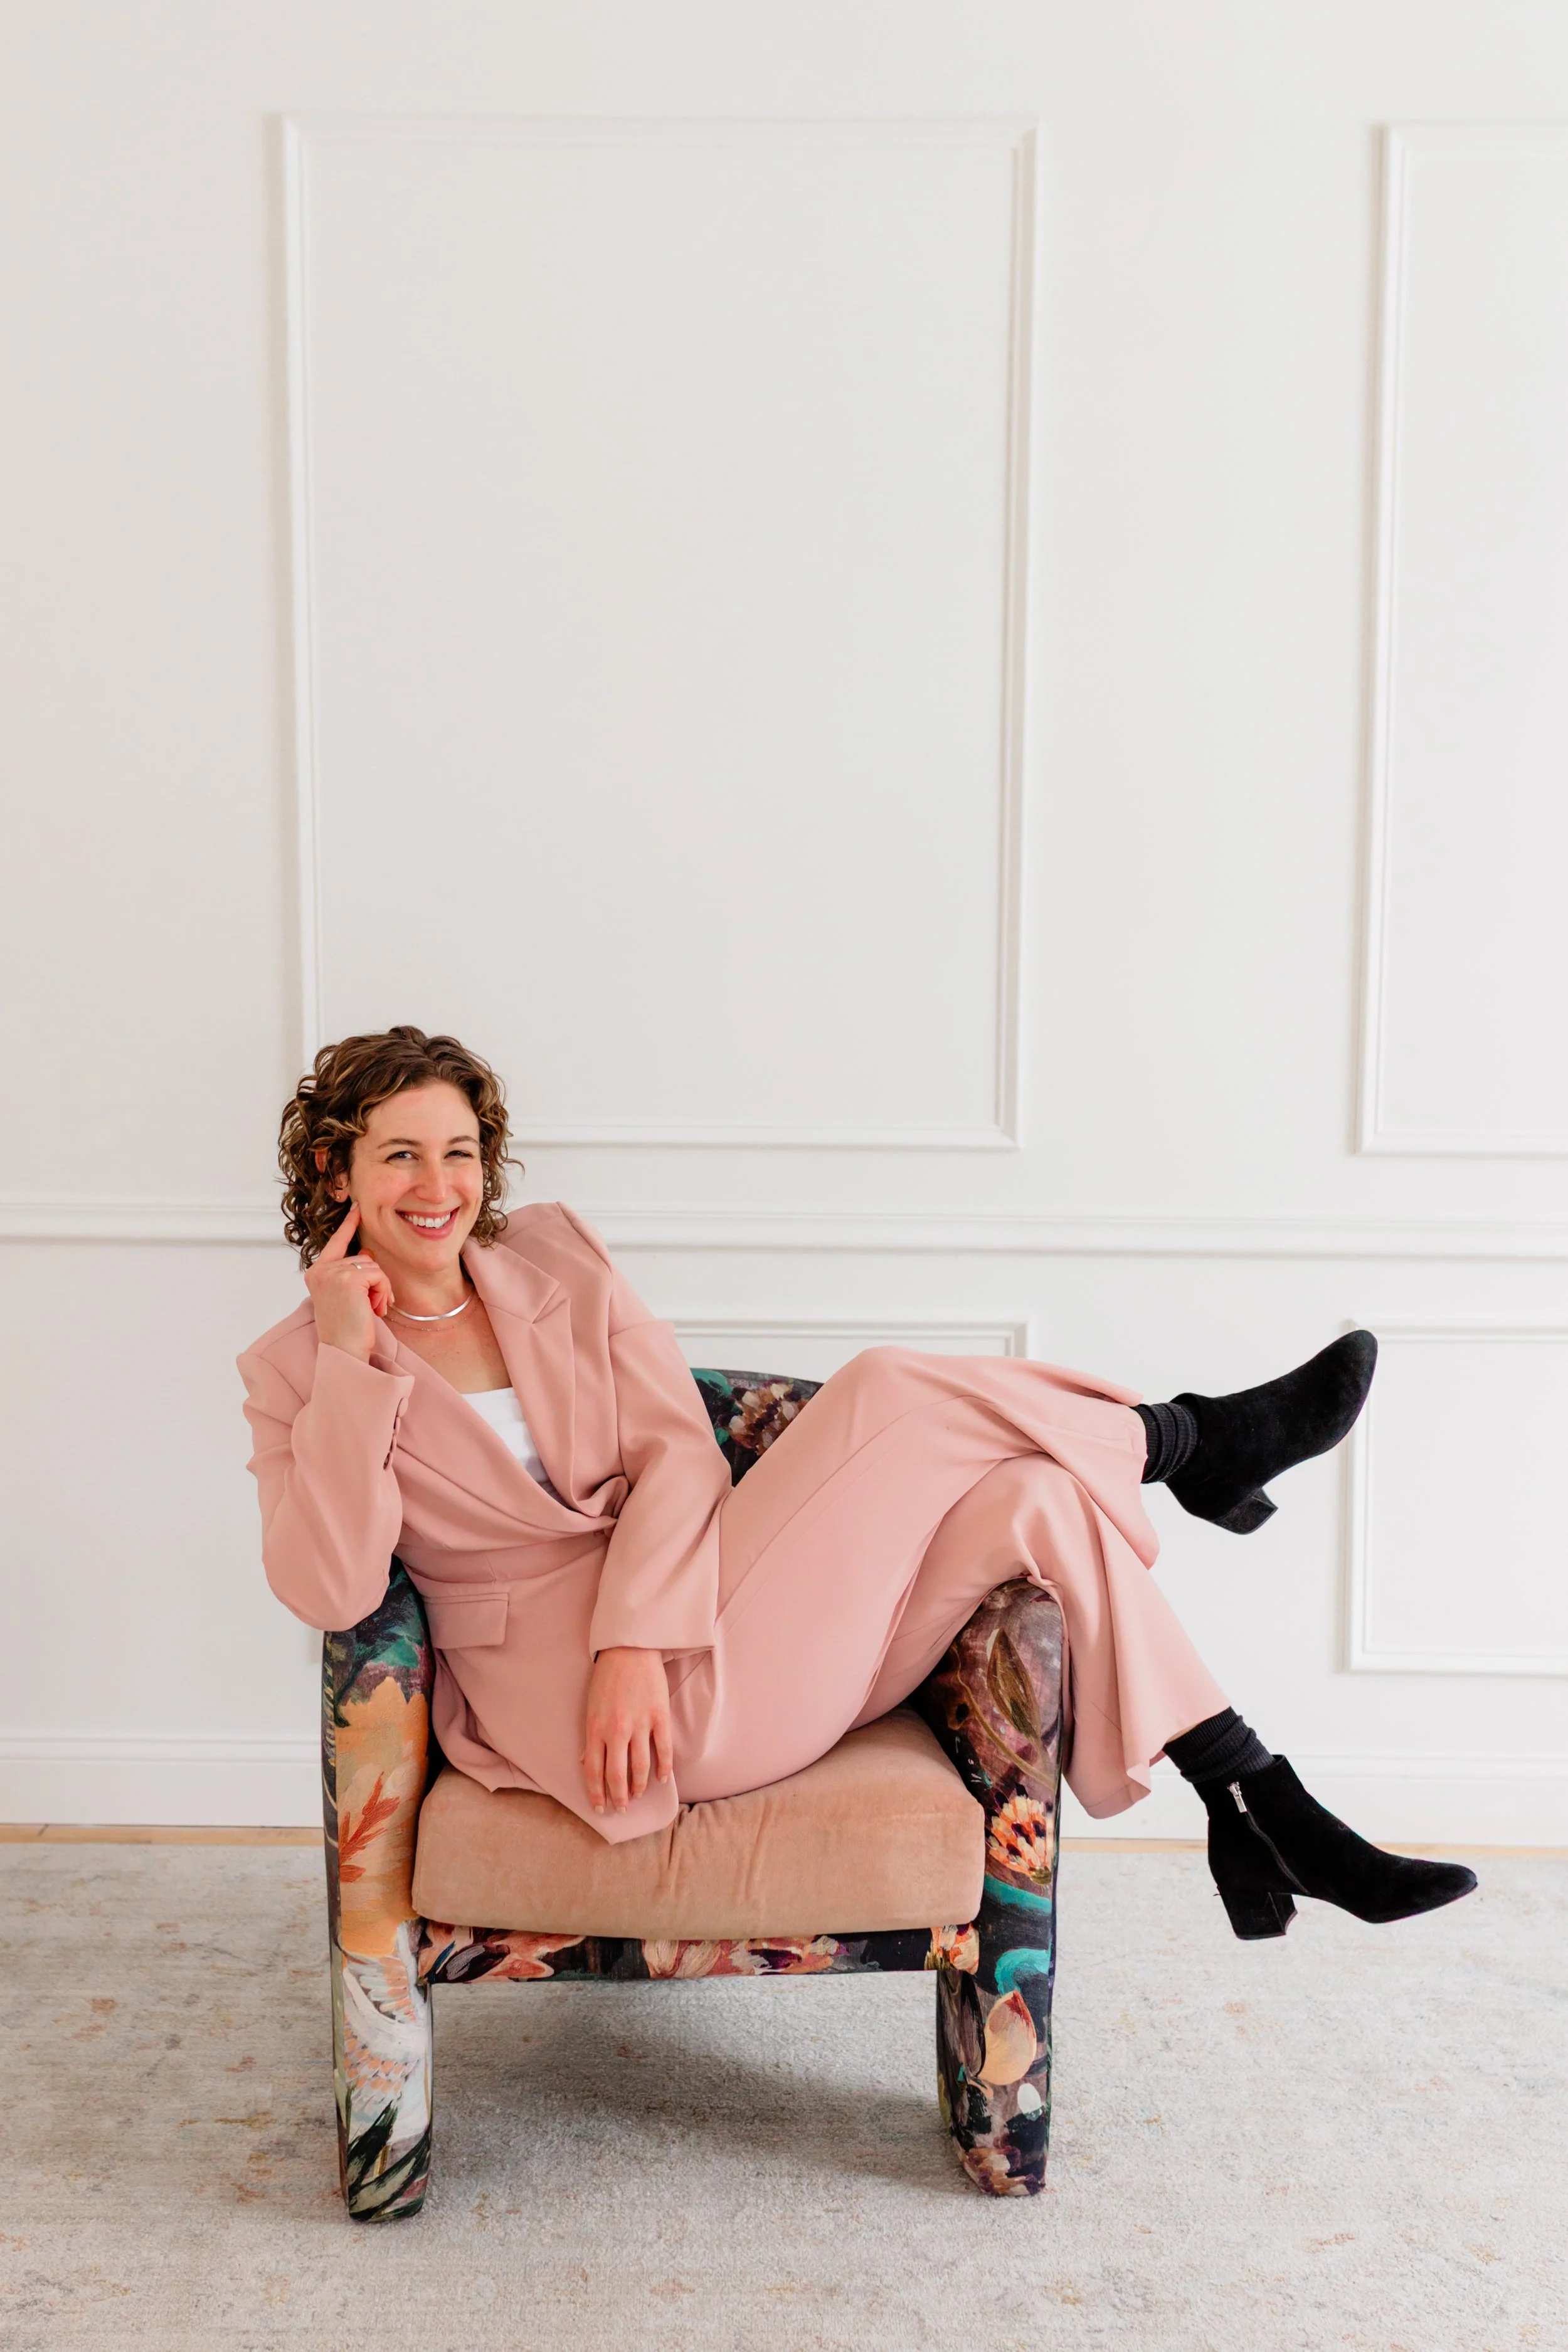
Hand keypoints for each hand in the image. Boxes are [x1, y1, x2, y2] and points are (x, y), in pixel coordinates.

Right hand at [304, 1203, 392, 1361]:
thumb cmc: (348, 1329)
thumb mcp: (348, 1295)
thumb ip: (353, 1272)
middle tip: (371, 1306)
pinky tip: (374, 1309)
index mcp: (316, 1273)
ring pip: (373, 1266)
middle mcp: (320, 1270)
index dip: (349, 1225)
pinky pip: (378, 1274)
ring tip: (372, 1310)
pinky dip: (383, 1292)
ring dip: (380, 1289)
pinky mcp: (347, 1279)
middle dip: (375, 1282)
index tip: (357, 1207)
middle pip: (363, 1258)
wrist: (344, 1351)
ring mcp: (332, 1273)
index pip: (336, 1242)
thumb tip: (366, 1252)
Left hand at [582, 1646, 672, 1814]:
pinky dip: (664, 1768)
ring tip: (639, 1795)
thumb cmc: (606, 1677)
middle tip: (623, 1809)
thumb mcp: (590, 1707)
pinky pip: (663, 1749)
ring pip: (641, 1767)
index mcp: (595, 1728)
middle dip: (619, 1797)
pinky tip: (662, 1779)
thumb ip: (591, 1736)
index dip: (597, 1794)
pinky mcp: (659, 1716)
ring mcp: (640, 1724)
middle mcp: (616, 1730)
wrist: (629, 1648)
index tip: (601, 1808)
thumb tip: (586, 1762)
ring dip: (639, 1786)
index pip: (594, 1771)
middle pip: (617, 1775)